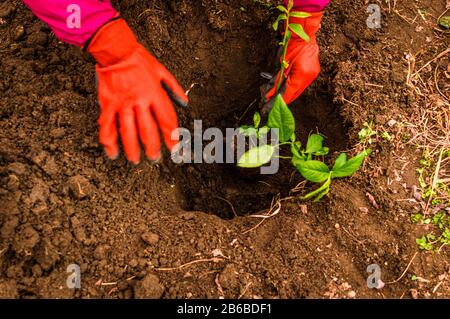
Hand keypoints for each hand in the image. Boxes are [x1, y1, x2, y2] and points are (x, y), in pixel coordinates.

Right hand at [87, 18, 187, 163]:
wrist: (114, 49)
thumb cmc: (139, 59)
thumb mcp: (162, 70)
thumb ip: (174, 88)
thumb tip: (186, 103)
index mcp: (154, 94)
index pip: (166, 120)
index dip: (171, 137)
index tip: (175, 149)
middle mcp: (139, 101)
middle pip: (147, 131)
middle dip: (152, 148)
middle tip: (155, 159)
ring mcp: (122, 104)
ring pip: (128, 132)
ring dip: (132, 149)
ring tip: (135, 160)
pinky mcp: (107, 104)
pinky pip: (107, 126)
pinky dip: (109, 142)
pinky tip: (112, 153)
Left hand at [261, 12, 322, 113]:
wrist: (303, 33)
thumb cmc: (291, 45)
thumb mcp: (280, 65)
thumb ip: (274, 81)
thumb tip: (266, 95)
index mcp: (302, 75)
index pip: (288, 94)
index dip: (277, 102)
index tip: (266, 109)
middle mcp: (308, 78)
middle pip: (292, 95)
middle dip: (279, 102)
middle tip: (266, 108)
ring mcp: (310, 76)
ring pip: (294, 91)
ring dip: (283, 96)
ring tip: (269, 100)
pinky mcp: (309, 73)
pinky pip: (298, 85)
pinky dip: (288, 89)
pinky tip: (279, 92)